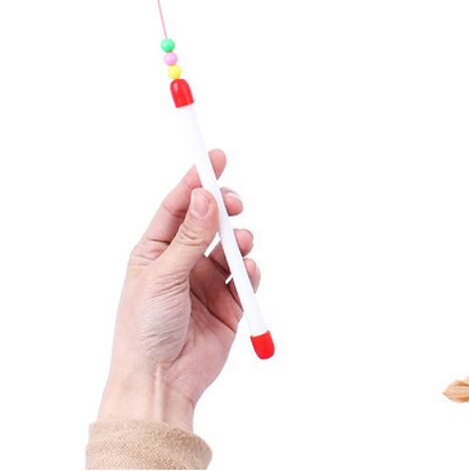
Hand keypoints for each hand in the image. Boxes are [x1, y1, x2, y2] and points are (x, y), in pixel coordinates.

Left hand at [98, 149, 258, 431]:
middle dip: (225, 208)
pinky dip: (250, 270)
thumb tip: (205, 195)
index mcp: (157, 250)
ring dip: (240, 239)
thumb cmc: (144, 330)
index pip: (179, 205)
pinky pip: (246, 275)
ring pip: (232, 245)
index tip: (215, 157)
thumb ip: (190, 236)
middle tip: (234, 203)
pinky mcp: (229, 302)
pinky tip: (247, 273)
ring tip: (242, 246)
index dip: (197, 180)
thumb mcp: (163, 276)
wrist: (160, 383)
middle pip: (211, 220)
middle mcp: (183, 261)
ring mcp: (207, 281)